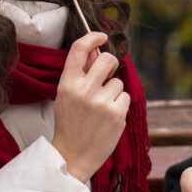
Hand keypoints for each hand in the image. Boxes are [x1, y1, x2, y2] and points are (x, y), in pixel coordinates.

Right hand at [52, 31, 129, 182]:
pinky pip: (125, 97)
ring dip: (113, 91)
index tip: (101, 36)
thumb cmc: (70, 123)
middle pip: (108, 60)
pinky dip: (119, 105)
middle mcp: (84, 90)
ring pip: (118, 82)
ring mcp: (101, 103)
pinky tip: (108, 117)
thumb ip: (80, 72)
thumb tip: (94, 50)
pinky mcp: (116, 115)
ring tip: (100, 108)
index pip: (80, 49)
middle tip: (107, 75)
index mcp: (67, 84)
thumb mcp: (67, 95)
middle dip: (111, 63)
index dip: (92, 37)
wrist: (73, 155)